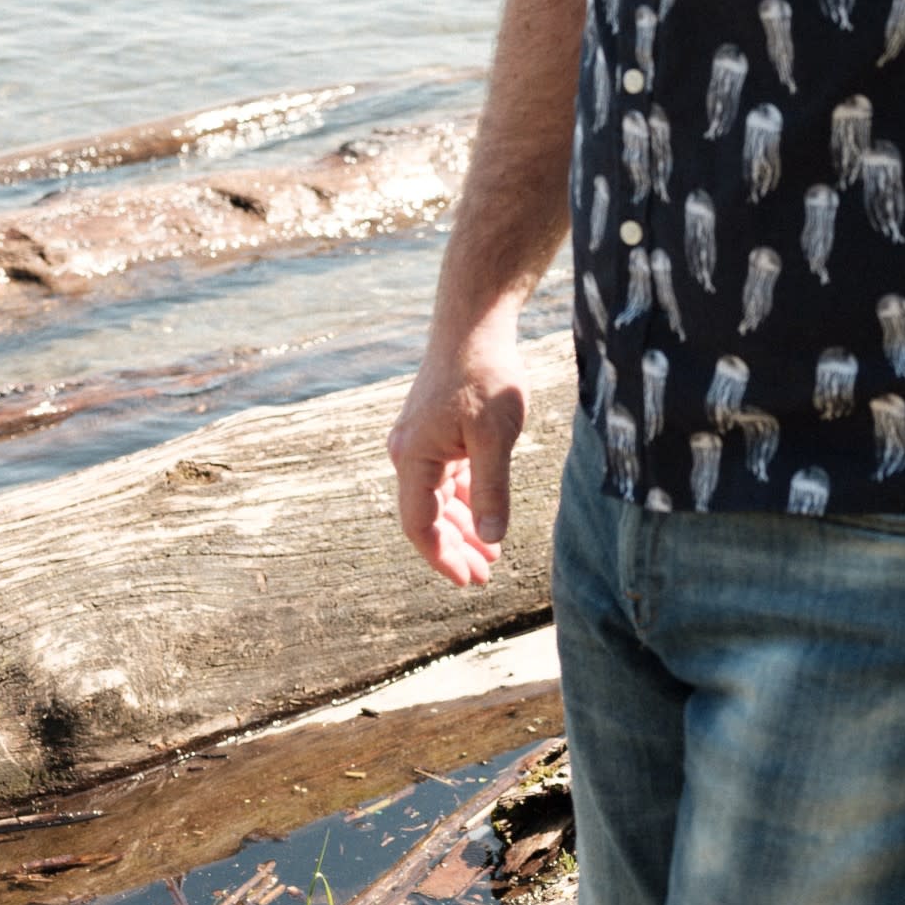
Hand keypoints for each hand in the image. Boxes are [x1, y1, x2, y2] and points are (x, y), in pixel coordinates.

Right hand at [387, 317, 530, 587]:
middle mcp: (408, 452)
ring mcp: (421, 440)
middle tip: (484, 577)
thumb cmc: (485, 374)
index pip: (420, 524)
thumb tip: (492, 537)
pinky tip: (486, 514)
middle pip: (428, 515)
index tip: (468, 581)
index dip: (442, 557)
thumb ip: (492, 488)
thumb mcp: (495, 436)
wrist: (474, 323)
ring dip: (463, 525)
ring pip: (439, 497)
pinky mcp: (436, 429)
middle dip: (455, 548)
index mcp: (414, 457)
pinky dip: (466, 498)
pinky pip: (446, 476)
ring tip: (490, 555)